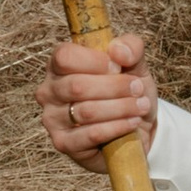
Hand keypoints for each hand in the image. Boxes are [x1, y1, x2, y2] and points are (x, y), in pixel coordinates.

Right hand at [39, 31, 158, 169]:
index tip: (119, 67)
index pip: (65, 56)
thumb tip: (118, 50)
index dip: (96, 61)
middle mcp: (49, 91)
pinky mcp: (63, 143)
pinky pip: (91, 134)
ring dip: (121, 107)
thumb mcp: (135, 65)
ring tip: (141, 106)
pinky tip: (133, 123)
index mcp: (58, 65)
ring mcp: (52, 119)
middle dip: (115, 87)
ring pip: (86, 111)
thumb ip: (130, 48)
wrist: (136, 126)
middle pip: (76, 85)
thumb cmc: (127, 91)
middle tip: (138, 89)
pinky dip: (117, 127)